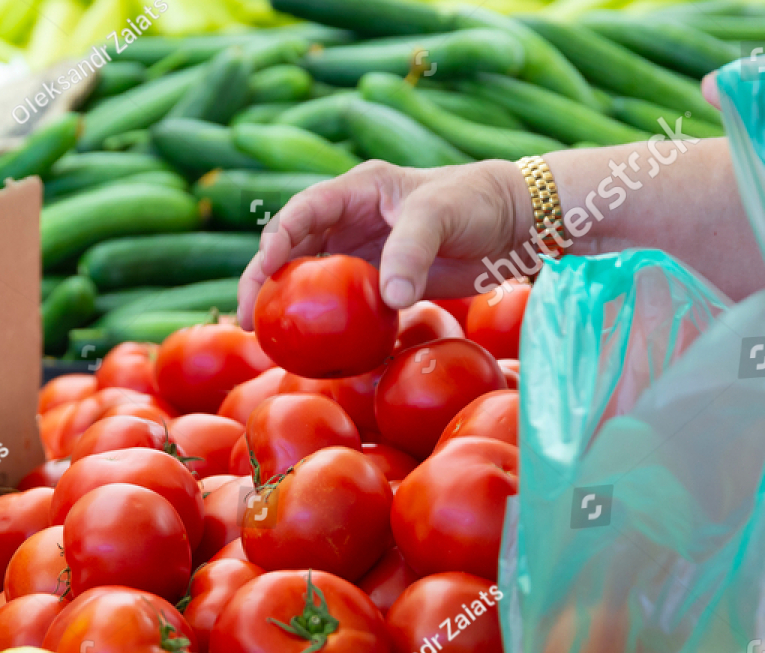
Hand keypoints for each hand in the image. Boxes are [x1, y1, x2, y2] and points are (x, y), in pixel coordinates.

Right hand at [237, 160, 527, 327]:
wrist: (516, 222)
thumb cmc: (478, 203)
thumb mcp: (442, 216)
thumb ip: (411, 252)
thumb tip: (388, 300)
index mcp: (358, 190)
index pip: (302, 213)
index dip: (275, 243)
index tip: (262, 276)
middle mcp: (351, 219)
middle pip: (292, 249)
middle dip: (264, 281)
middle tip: (248, 321)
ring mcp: (364, 252)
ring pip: (313, 278)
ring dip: (289, 305)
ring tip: (267, 339)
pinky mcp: (382, 280)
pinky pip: (345, 303)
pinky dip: (328, 323)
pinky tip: (315, 349)